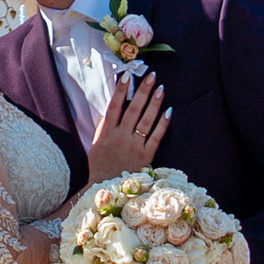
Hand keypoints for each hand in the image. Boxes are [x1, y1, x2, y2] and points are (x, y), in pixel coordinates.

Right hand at [87, 69, 169, 184]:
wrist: (106, 188)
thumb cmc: (100, 166)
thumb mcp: (95, 145)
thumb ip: (102, 127)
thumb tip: (109, 111)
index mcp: (106, 133)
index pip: (114, 106)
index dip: (120, 90)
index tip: (127, 75)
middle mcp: (120, 137)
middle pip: (133, 109)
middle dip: (142, 90)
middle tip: (151, 75)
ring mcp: (134, 146)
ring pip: (146, 120)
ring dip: (154, 103)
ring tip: (161, 88)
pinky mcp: (146, 156)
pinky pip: (156, 137)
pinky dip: (163, 124)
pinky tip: (168, 111)